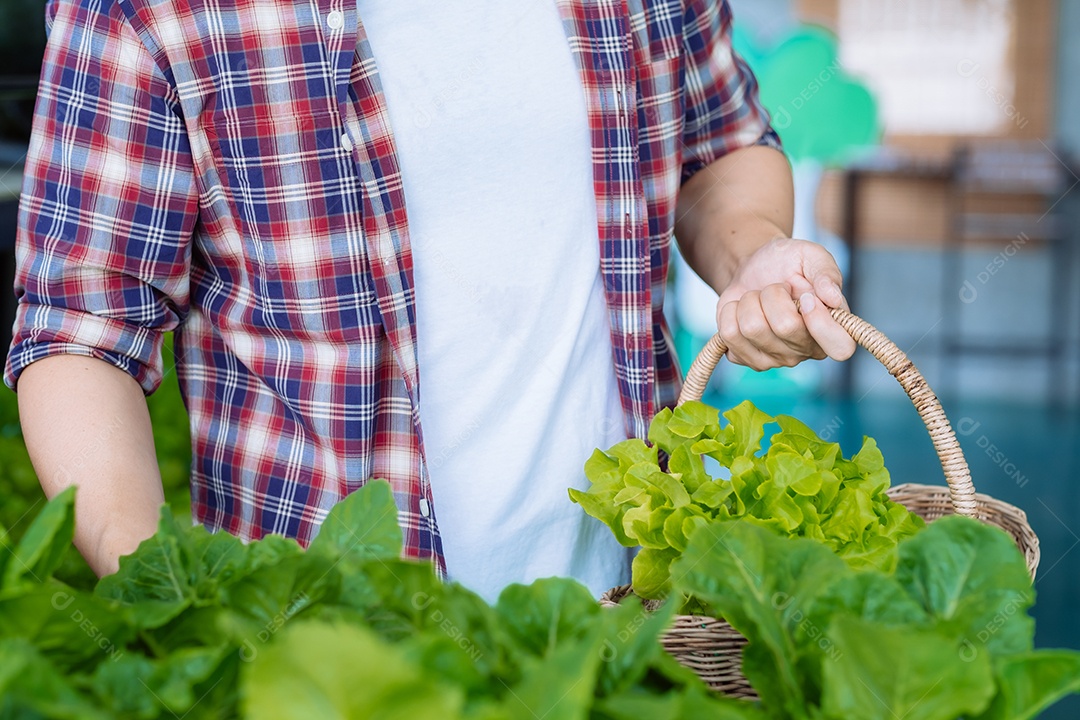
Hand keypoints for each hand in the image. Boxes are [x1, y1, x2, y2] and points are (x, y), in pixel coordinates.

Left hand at [715, 237, 856, 369]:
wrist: (753, 270)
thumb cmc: (789, 263)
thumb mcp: (812, 256)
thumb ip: (827, 273)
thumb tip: (832, 298)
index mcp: (834, 329)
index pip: (840, 347)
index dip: (820, 322)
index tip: (806, 297)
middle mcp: (806, 350)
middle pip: (784, 327)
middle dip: (772, 294)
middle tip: (774, 287)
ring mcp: (775, 359)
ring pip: (751, 329)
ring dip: (749, 301)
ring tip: (757, 297)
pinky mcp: (745, 358)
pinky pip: (728, 335)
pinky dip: (730, 312)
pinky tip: (742, 310)